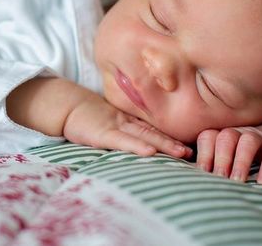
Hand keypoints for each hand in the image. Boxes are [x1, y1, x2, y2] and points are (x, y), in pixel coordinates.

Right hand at [64, 96, 191, 158]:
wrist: (67, 108)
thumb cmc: (88, 117)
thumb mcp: (110, 121)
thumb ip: (127, 128)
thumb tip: (145, 141)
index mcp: (130, 122)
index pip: (154, 130)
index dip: (173, 137)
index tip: (193, 145)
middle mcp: (127, 123)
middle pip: (155, 133)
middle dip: (174, 143)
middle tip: (193, 152)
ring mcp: (116, 127)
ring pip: (144, 137)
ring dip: (164, 145)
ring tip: (181, 153)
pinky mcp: (102, 134)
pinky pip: (122, 141)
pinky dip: (137, 146)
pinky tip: (150, 152)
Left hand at [195, 114, 261, 184]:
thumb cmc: (238, 152)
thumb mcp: (223, 154)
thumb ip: (209, 165)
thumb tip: (192, 184)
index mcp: (220, 134)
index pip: (208, 138)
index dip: (204, 155)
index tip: (202, 173)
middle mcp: (236, 132)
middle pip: (226, 138)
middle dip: (221, 160)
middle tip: (219, 179)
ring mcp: (256, 136)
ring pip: (248, 142)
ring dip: (241, 162)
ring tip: (238, 182)